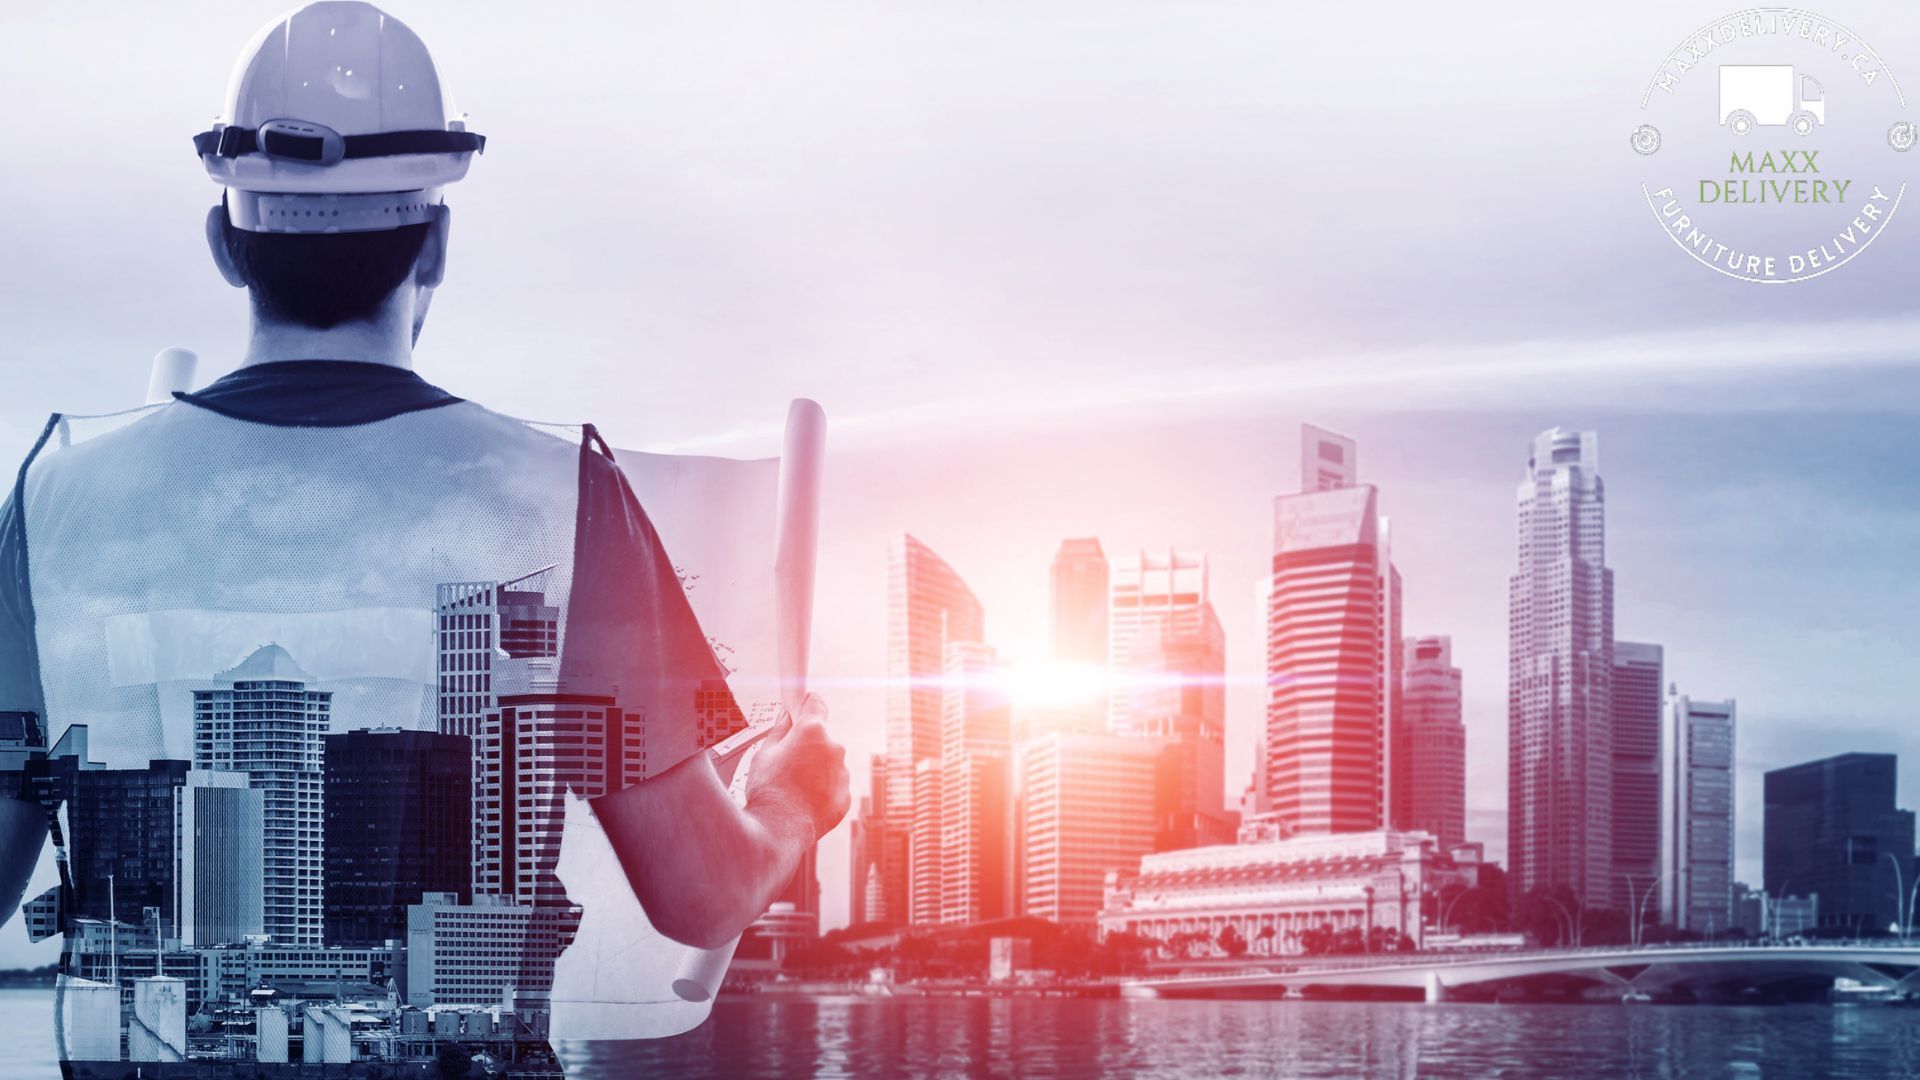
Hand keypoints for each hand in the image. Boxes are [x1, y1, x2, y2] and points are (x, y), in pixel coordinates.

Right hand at [744, 694, 849, 845]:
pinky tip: (803, 801)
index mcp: (812, 732)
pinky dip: (822, 791)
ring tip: (793, 788)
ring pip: (828, 764)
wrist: (779, 829)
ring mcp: (842, 774)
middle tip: (786, 763)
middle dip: (807, 746)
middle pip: (821, 739)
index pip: (816, 704)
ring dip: (815, 770)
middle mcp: (834, 749)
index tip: (802, 707)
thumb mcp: (764, 753)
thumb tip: (786, 717)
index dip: (807, 704)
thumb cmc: (768, 790)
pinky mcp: (845, 797)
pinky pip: (834, 787)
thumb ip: (779, 731)